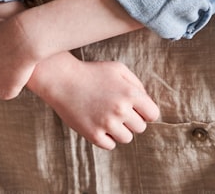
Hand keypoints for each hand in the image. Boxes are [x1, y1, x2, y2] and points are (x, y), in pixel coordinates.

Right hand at [30, 55, 160, 150]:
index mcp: (130, 93)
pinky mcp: (93, 135)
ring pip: (126, 138)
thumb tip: (146, 102)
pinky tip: (98, 124)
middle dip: (132, 120)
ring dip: (120, 130)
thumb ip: (136, 84)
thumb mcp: (118, 69)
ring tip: (107, 117)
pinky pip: (110, 145)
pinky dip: (106, 137)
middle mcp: (120, 110)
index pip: (153, 114)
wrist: (62, 80)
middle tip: (117, 110)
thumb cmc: (92, 72)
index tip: (137, 109)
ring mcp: (106, 124)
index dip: (146, 112)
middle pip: (141, 128)